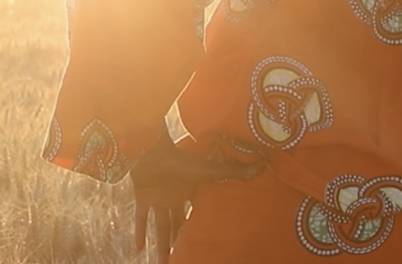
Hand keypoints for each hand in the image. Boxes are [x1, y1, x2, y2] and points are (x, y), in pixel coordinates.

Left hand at [131, 135, 265, 262]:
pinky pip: (141, 218)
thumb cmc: (181, 157)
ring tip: (163, 263)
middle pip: (177, 226)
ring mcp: (159, 198)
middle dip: (180, 242)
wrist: (152, 148)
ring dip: (162, 245)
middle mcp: (175, 197)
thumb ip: (234, 171)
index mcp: (191, 191)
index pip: (195, 213)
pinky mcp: (143, 197)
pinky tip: (139, 248)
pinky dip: (140, 232)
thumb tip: (262, 165)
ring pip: (161, 227)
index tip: (205, 239)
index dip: (199, 226)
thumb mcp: (209, 170)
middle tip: (183, 259)